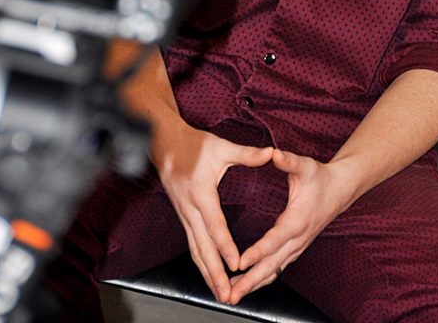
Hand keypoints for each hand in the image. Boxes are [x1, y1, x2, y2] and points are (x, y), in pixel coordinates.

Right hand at [151, 117, 273, 303]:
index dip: (225, 245)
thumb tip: (271, 153)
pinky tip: (209, 276)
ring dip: (207, 274)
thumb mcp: (221, 146)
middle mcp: (190, 209)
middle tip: (227, 293)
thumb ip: (246, 154)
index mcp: (201, 192)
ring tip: (220, 294)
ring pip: (195, 250)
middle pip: (203, 246)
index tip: (236, 263)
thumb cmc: (195, 145)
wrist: (165, 143)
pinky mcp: (183, 217)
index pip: (215, 224)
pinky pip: (192, 245)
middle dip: (215, 272)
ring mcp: (184, 215)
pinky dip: (201, 263)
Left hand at [228, 148, 354, 303]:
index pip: (274, 240)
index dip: (257, 252)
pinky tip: (248, 285)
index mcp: (297, 220)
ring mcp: (297, 247)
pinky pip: (277, 269)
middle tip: (231, 293)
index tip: (240, 262)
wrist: (340, 190)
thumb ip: (288, 160)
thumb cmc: (320, 177)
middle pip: (272, 265)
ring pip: (274, 271)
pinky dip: (262, 279)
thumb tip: (273, 153)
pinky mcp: (296, 249)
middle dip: (250, 281)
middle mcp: (297, 239)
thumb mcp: (305, 165)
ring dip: (254, 284)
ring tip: (233, 295)